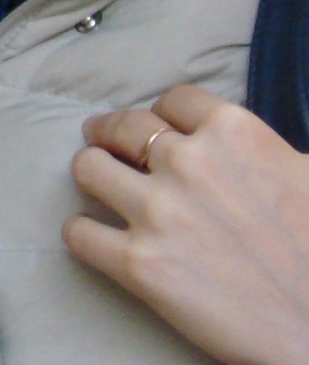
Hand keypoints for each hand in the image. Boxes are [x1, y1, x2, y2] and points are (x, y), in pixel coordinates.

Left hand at [64, 84, 308, 364]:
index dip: (163, 115)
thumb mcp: (307, 174)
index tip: (159, 130)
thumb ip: (261, 151)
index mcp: (233, 132)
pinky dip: (80, 233)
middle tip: (104, 144)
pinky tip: (91, 237)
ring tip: (96, 186)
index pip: (173, 100)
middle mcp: (187, 161)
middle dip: (110, 134)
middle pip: (120, 126)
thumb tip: (238, 149)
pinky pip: (78, 233)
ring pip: (88, 168)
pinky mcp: (137, 264)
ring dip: (91, 174)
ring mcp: (156, 211)